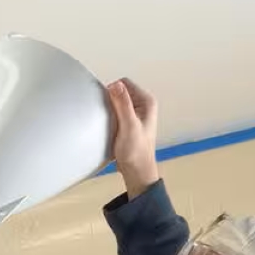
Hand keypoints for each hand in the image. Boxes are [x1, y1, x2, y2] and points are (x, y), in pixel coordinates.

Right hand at [105, 79, 158, 199]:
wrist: (136, 172)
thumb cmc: (136, 152)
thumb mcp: (128, 126)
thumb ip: (123, 104)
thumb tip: (115, 85)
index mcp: (146, 102)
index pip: (124, 83)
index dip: (112, 92)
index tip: (108, 107)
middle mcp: (142, 105)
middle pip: (120, 92)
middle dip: (110, 102)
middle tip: (109, 118)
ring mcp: (135, 114)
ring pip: (116, 103)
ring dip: (109, 111)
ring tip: (110, 125)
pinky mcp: (128, 124)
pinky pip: (115, 114)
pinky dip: (110, 119)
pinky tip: (110, 130)